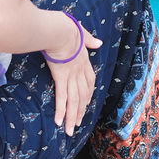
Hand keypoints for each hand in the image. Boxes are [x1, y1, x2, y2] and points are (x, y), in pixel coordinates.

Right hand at [43, 12, 103, 135]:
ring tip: (70, 131)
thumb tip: (98, 43)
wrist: (60, 28)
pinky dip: (62, 110)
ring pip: (74, 100)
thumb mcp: (81, 31)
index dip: (88, 95)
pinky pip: (62, 97)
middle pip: (83, 95)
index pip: (90, 82)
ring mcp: (71, 75)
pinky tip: (59, 121)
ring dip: (73, 117)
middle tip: (78, 124)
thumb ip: (89, 39)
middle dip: (81, 111)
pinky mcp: (61, 77)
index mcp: (84, 61)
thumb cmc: (66, 28)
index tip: (86, 104)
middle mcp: (80, 71)